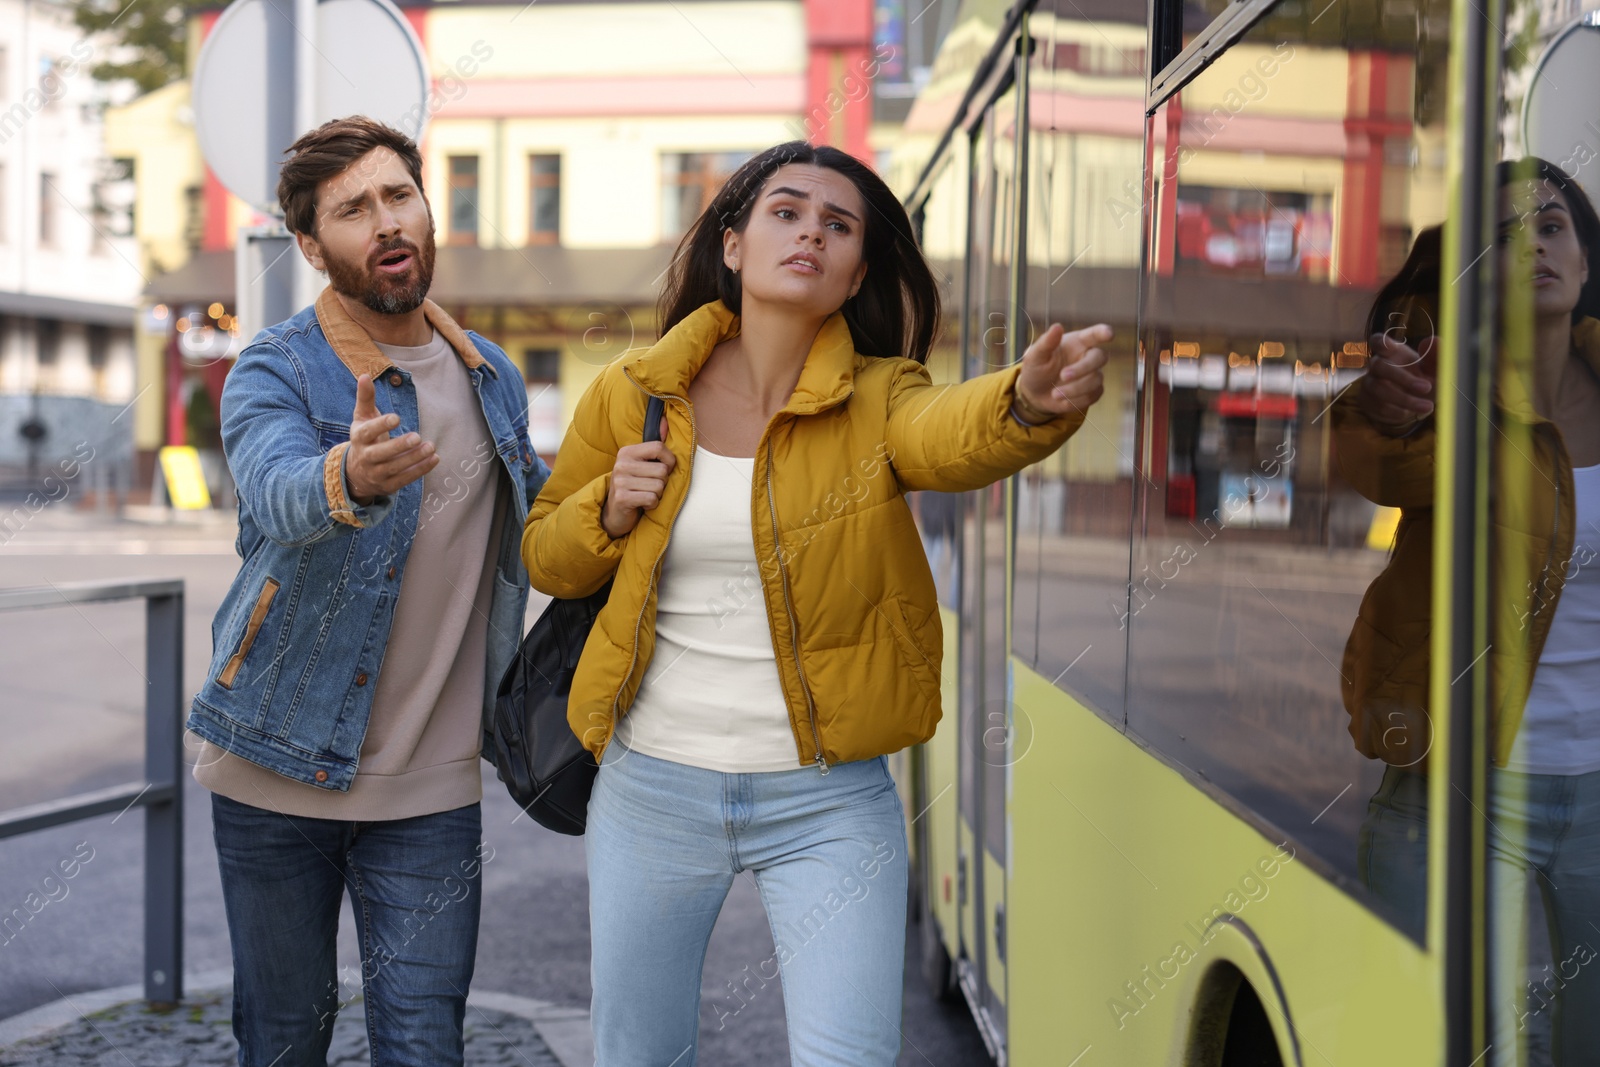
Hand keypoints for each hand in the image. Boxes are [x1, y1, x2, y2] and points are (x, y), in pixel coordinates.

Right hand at [345, 374, 437, 504]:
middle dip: (399, 446)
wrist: (356, 473)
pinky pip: (405, 479)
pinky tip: (434, 459)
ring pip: (395, 468)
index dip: (381, 425)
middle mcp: (366, 457)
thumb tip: (364, 374)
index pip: (367, 432)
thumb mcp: (362, 417)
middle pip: (381, 454)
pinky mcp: (388, 485)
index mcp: (359, 438)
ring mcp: (376, 473)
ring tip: (431, 447)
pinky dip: (420, 470)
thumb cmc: (365, 438)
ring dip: (415, 458)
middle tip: (417, 436)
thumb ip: (365, 397)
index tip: (396, 417)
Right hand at [601, 415, 674, 538]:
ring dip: (657, 495)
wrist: (615, 513)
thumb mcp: (642, 464)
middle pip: (662, 471)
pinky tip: (642, 504)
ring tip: (645, 495)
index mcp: (627, 452)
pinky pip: (651, 499)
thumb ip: (655, 445)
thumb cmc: (634, 486)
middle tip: (650, 487)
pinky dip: (652, 505)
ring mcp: (619, 481)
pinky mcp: (621, 498)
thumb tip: (665, 420)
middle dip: (663, 483)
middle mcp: (621, 464)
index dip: (669, 461)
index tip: (665, 470)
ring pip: (659, 486)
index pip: (659, 447)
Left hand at [1014, 323, 1111, 420]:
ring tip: (1054, 394)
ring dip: (1075, 389)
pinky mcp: (1093, 391)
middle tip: (1062, 376)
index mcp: (1077, 342)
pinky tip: (1061, 400)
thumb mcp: (1035, 356)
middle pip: (1100, 357)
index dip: (1103, 332)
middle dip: (1082, 368)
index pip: (1094, 334)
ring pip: (1096, 380)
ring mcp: (1093, 374)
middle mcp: (1088, 356)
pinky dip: (1075, 400)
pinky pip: (1092, 396)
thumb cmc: (1036, 369)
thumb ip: (1046, 342)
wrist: (1035, 394)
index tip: (1108, 334)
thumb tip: (1057, 327)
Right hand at [1358, 334, 1436, 435]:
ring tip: (1427, 406)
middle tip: (1427, 387)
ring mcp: (1369, 383)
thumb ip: (1436, 355)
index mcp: (1393, 352)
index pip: (1378, 341)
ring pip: (1379, 389)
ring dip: (1405, 400)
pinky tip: (1410, 412)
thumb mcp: (1433, 369)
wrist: (1412, 403)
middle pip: (1379, 366)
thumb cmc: (1422, 379)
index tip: (1388, 346)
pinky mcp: (1366, 400)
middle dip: (1403, 378)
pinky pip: (1378, 406)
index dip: (1380, 342)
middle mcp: (1377, 365)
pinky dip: (1397, 411)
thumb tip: (1434, 340)